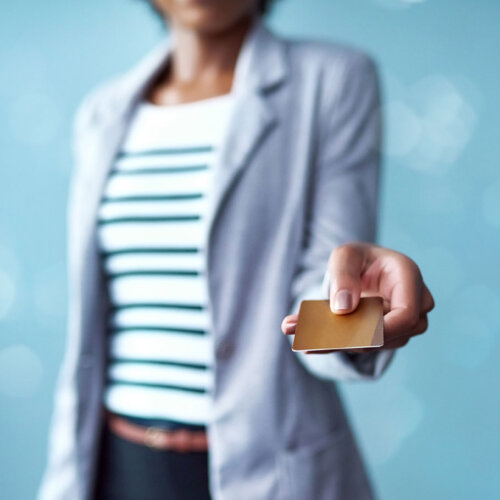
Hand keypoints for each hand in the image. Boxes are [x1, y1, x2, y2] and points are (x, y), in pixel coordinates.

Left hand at [281, 242, 434, 353]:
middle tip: (318, 342)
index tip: (352, 333)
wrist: (358, 269)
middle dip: (357, 340)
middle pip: (395, 334)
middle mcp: (415, 301)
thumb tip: (343, 308)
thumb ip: (343, 276)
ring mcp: (405, 321)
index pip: (407, 314)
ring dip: (345, 344)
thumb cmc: (356, 259)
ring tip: (306, 341)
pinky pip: (368, 346)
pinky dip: (340, 345)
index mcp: (408, 276)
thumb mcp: (344, 256)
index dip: (383, 330)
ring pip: (382, 344)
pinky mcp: (389, 335)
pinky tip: (310, 343)